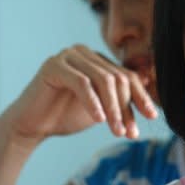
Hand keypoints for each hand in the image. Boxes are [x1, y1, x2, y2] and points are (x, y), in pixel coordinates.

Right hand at [1, 44, 157, 148]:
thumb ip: (122, 96)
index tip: (152, 117)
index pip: (127, 76)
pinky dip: (93, 102)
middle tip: (130, 132)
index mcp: (98, 59)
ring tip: (117, 131)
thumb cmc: (67, 115)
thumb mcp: (102, 107)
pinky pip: (81, 83)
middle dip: (127, 108)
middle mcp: (85, 52)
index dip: (141, 97)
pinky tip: (98, 120)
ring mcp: (68, 55)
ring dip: (113, 109)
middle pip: (117, 79)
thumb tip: (150, 81)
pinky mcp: (54, 65)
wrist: (32, 126)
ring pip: (103, 80)